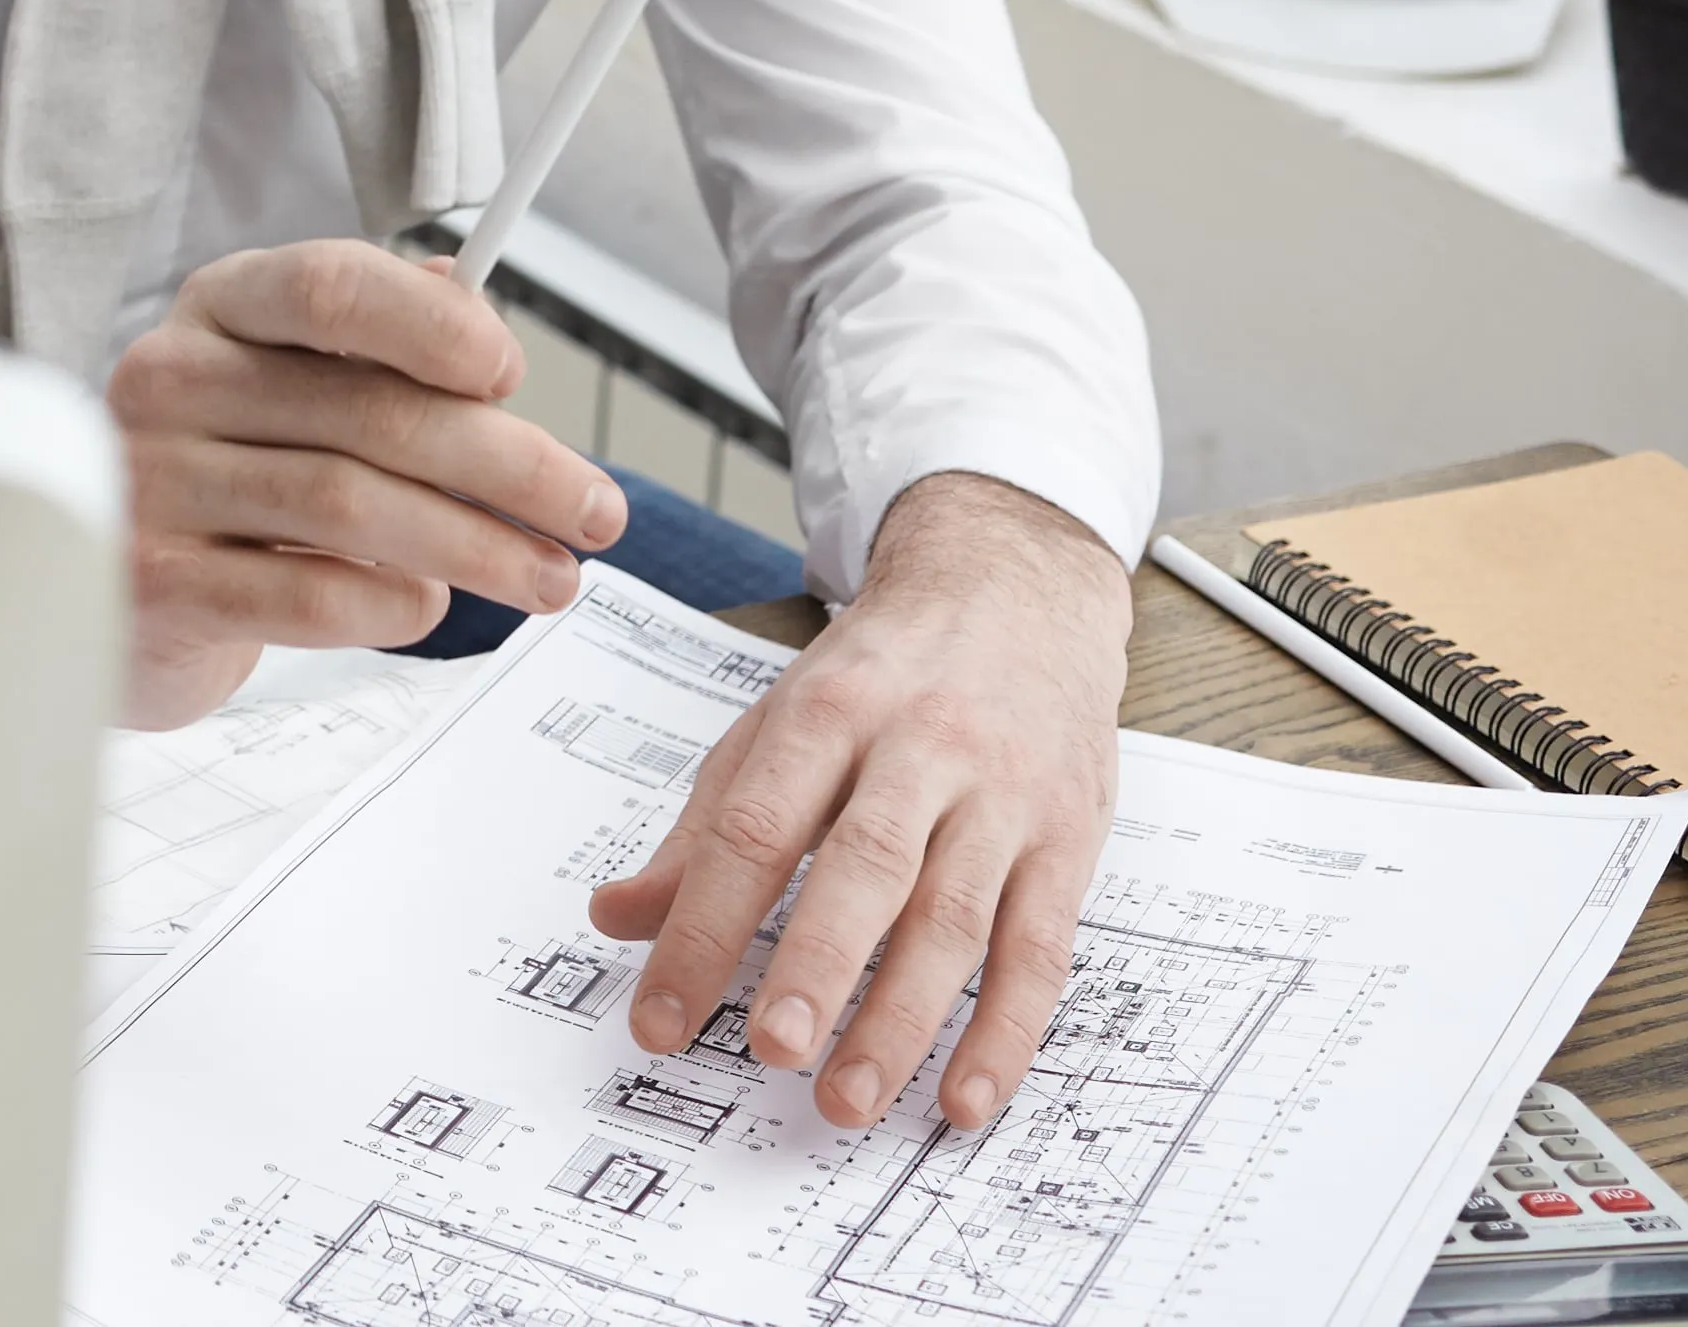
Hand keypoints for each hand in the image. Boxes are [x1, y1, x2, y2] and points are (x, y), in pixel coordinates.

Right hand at [103, 238, 630, 728]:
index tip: (515, 374)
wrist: (122, 589)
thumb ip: (379, 342)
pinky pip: (312, 594)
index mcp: (218, 307)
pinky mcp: (157, 584)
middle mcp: (171, 379)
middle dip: (508, 465)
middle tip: (595, 512)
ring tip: (548, 578)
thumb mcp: (290, 382)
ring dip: (477, 546)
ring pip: (351, 504)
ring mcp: (153, 482)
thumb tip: (477, 307)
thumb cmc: (229, 473)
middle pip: (368, 408)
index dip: (436, 326)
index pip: (329, 283)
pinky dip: (396, 604)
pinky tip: (427, 605)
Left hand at [591, 468, 1128, 1133]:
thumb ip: (706, 826)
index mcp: (828, 713)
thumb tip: (618, 916)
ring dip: (902, 1019)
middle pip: (867, 866)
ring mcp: (1003, 797)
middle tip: (772, 1050)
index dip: (703, 927)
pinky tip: (962, 1096)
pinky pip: (1040, 949)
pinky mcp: (1069, 841)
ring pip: (956, 918)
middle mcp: (920, 749)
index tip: (661, 1017)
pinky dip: (1005, 1033)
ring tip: (847, 1098)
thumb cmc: (884, 671)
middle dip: (817, 964)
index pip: (755, 828)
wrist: (1019, 589)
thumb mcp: (782, 720)